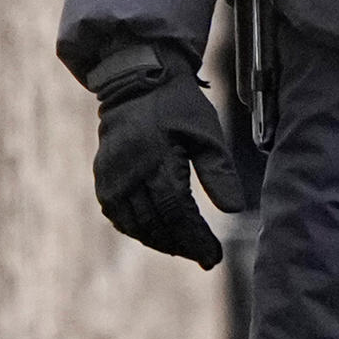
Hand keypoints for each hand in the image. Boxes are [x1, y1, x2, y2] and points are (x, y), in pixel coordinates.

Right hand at [90, 50, 226, 270]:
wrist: (136, 80)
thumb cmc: (178, 106)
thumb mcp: (207, 133)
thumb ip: (219, 172)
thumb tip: (235, 210)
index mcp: (158, 158)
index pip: (177, 212)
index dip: (196, 239)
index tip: (214, 257)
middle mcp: (130, 170)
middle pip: (156, 223)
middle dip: (182, 245)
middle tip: (204, 258)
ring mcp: (113, 175)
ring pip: (135, 224)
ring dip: (160, 241)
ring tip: (185, 248)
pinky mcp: (103, 175)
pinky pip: (117, 214)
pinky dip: (137, 229)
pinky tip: (156, 234)